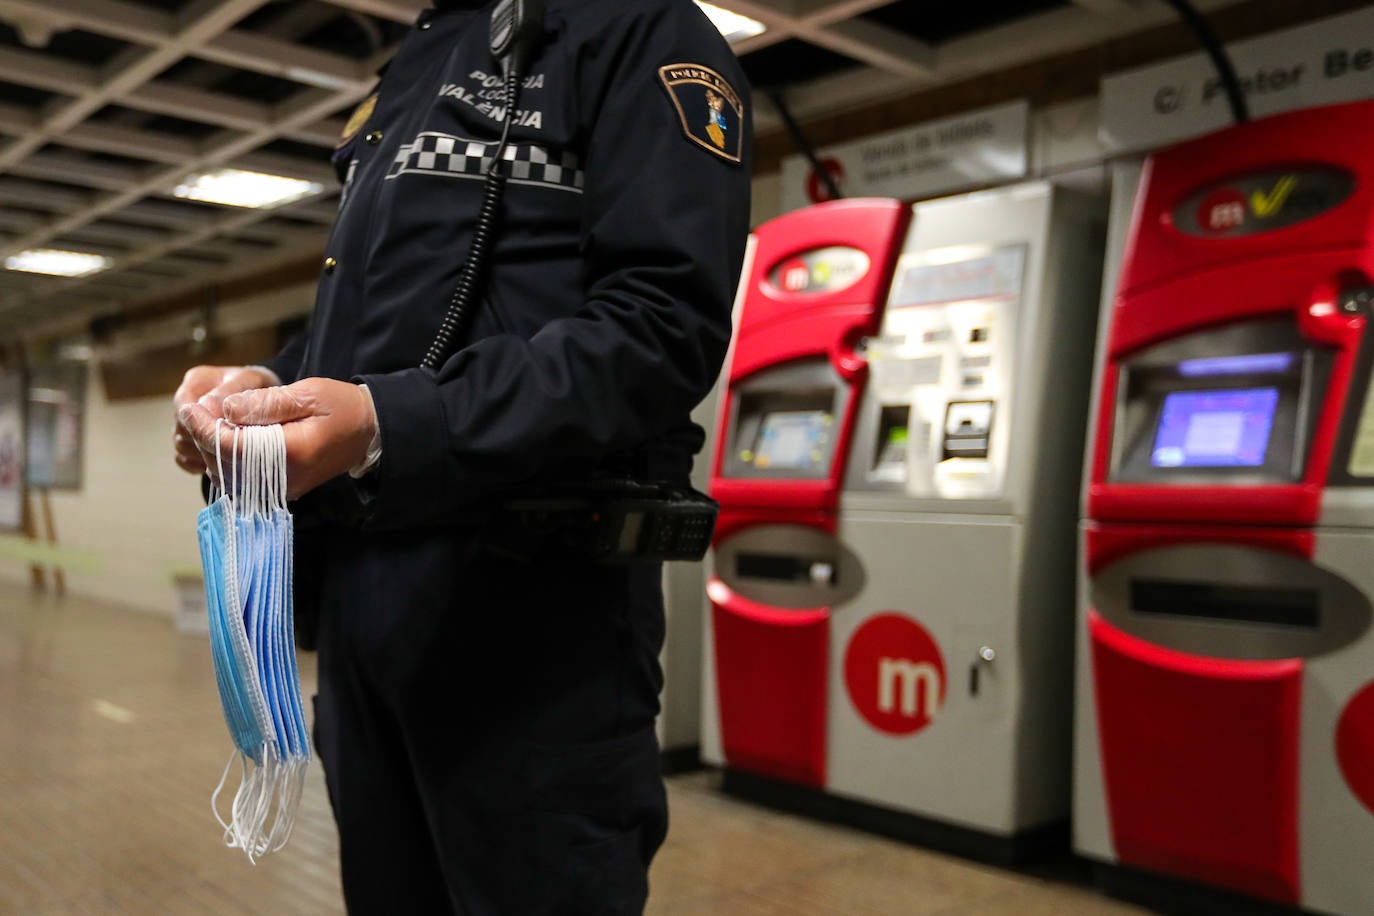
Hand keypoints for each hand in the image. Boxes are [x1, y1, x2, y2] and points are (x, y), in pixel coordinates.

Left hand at [177, 378, 377, 500]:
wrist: (368, 432)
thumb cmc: (342, 408)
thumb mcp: (308, 394)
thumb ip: (266, 402)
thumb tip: (227, 408)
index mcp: (290, 453)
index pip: (231, 446)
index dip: (203, 426)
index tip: (186, 407)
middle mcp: (282, 479)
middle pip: (224, 462)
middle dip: (203, 436)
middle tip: (192, 410)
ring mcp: (280, 488)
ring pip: (227, 474)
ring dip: (212, 449)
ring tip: (207, 421)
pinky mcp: (279, 488)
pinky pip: (240, 478)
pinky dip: (225, 459)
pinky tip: (225, 437)